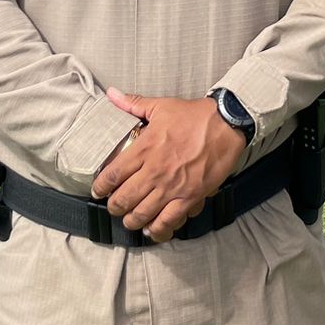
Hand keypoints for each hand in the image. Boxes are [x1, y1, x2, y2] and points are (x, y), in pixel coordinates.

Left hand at [91, 90, 246, 242]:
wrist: (226, 124)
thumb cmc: (194, 115)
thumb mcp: (161, 106)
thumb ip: (133, 104)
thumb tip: (112, 94)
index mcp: (144, 148)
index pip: (112, 175)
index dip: (100, 187)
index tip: (98, 191)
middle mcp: (154, 171)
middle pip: (123, 200)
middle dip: (114, 207)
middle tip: (114, 207)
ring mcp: (172, 187)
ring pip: (142, 215)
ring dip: (132, 221)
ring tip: (131, 219)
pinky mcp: (190, 197)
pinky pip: (168, 221)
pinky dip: (157, 229)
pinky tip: (153, 229)